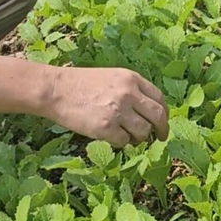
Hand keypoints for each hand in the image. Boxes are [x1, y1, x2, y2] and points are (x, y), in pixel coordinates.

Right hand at [47, 67, 168, 146]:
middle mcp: (129, 94)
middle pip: (157, 116)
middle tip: (161, 138)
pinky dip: (121, 143)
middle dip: (162, 129)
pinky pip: (124, 142)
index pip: (159, 98)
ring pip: (144, 132)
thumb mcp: (112, 77)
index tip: (163, 121)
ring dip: (140, 138)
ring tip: (130, 137)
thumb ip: (131, 90)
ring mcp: (118, 111)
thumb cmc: (82, 83)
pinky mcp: (105, 128)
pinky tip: (113, 137)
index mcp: (132, 79)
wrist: (56, 89)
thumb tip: (147, 112)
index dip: (164, 113)